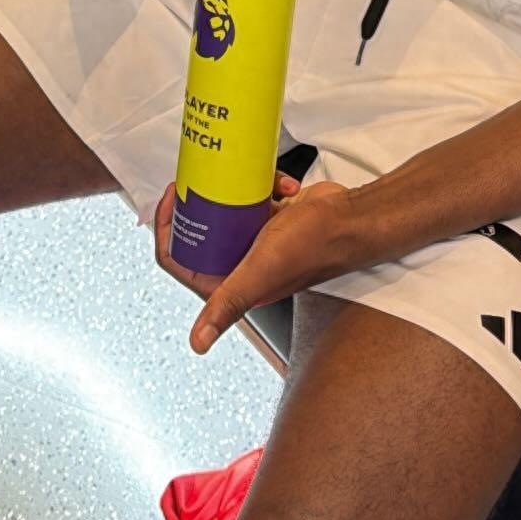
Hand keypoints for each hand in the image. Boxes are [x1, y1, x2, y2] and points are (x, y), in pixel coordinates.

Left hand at [153, 171, 362, 353]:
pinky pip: (253, 198)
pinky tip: (279, 185)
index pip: (182, 260)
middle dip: (199, 202)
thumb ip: (228, 303)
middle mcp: (242, 264)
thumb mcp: (260, 271)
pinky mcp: (272, 218)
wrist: (352, 222)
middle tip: (200, 178)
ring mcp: (256, 240)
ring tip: (238, 176)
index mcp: (232, 284)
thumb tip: (199, 343)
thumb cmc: (313, 247)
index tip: (173, 200)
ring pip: (225, 209)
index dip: (168, 231)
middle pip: (200, 231)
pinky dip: (264, 186)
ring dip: (232, 190)